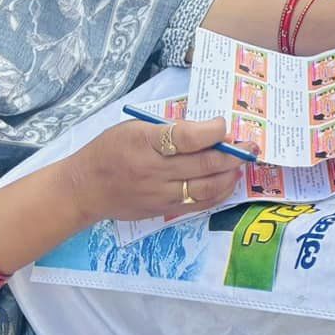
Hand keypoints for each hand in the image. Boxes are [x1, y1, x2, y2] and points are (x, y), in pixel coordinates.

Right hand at [65, 116, 246, 226]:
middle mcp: (154, 169)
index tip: (224, 125)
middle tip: (250, 147)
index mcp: (145, 142)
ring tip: (241, 165)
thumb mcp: (132, 128)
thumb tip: (204, 130)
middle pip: (203, 163)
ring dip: (229, 176)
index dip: (212, 131)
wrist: (84, 188)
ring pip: (205, 187)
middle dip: (232, 154)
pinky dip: (217, 194)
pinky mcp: (161, 210)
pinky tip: (227, 184)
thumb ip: (167, 129)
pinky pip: (197, 204)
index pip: (187, 137)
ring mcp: (159, 193)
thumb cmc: (109, 150)